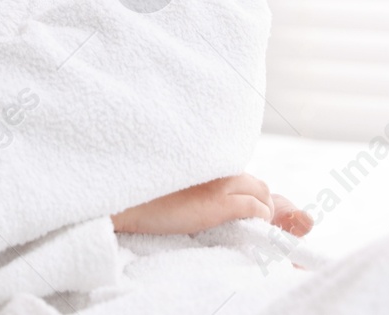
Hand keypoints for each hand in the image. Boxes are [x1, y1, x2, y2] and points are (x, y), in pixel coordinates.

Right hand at [110, 173, 312, 236]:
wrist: (125, 201)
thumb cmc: (139, 194)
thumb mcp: (171, 182)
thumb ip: (193, 184)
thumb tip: (198, 197)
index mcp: (204, 162)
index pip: (242, 176)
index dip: (252, 194)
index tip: (255, 208)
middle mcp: (215, 168)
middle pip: (256, 182)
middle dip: (262, 201)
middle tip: (256, 221)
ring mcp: (219, 184)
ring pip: (261, 193)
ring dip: (263, 210)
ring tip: (253, 227)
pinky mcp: (218, 203)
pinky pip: (255, 208)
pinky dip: (260, 217)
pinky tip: (252, 226)